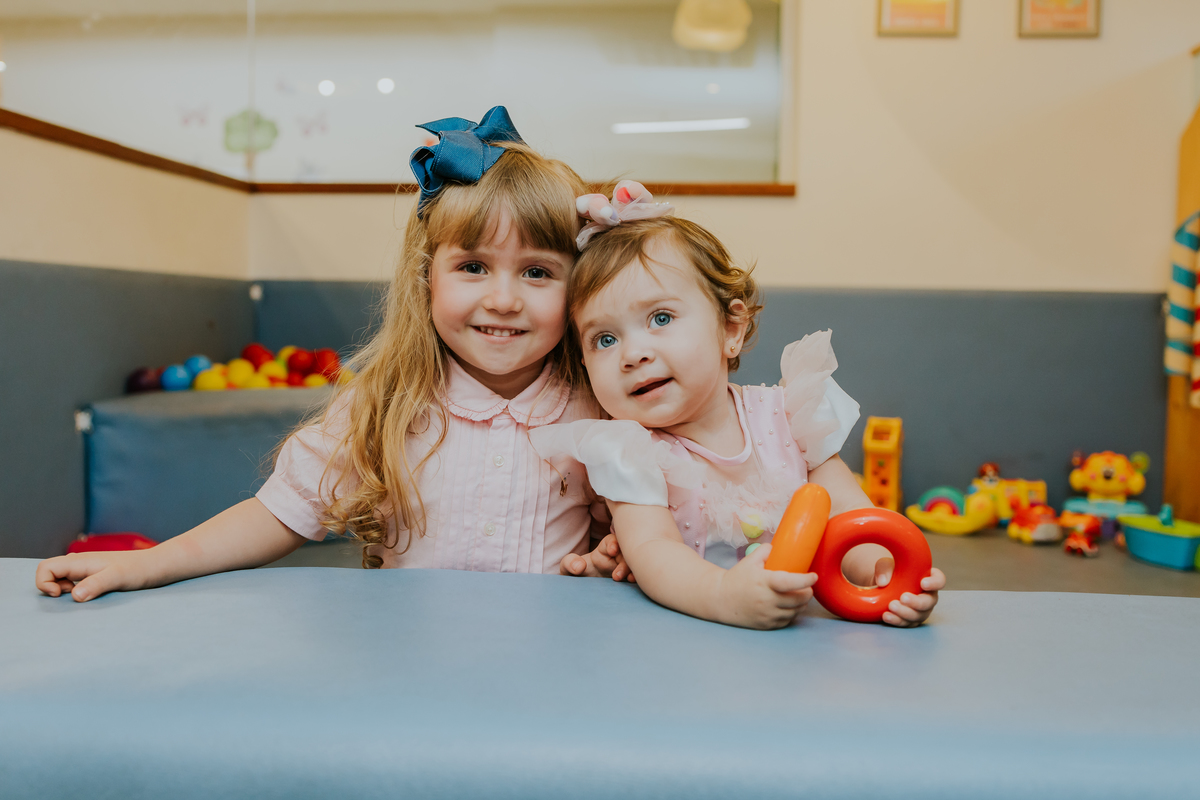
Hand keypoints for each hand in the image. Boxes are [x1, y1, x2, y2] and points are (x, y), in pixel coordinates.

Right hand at [35, 550, 158, 602]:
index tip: (61, 594)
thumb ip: (96, 584)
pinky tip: (89, 595)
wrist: (156, 565)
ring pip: (60, 577)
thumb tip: (74, 596)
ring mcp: (86, 568)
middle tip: (72, 596)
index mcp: (80, 561)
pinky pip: (72, 581)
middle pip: (49, 571)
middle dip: (51, 587)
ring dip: (62, 589)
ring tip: (82, 596)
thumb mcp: (118, 578)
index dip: (44, 583)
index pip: (45, 567)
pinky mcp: (93, 574)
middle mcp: (79, 563)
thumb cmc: (138, 570)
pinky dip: (73, 590)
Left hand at [559, 533, 634, 581]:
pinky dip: (639, 578)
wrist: (583, 591)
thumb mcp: (568, 568)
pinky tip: (634, 583)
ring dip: (634, 570)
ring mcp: (625, 568)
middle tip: (617, 575)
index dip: (614, 543)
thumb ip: (570, 564)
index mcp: (605, 549)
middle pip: (627, 552)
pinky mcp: (629, 580)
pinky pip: (639, 576)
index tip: (612, 551)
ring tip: (629, 580)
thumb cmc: (577, 574)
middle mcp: (618, 557)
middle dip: (625, 561)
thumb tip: (579, 566)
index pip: (612, 541)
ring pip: (635, 564)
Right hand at [715, 544, 817, 629]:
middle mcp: (767, 600)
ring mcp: (767, 614)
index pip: (791, 582)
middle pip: (799, 599)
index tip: (813, 576)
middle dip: (807, 593)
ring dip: (801, 604)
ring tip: (799, 596)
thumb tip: (780, 545)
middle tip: (807, 587)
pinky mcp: (766, 625)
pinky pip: (787, 620)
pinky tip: (788, 606)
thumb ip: (766, 550)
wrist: (720, 599)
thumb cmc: (737, 578)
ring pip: (795, 611)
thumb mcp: (749, 560)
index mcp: (765, 582)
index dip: (806, 580)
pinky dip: (791, 613)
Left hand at [874, 560, 944, 626]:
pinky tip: (887, 616)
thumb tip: (883, 581)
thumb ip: (885, 569)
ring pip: (919, 615)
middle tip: (903, 598)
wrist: (882, 587)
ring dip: (905, 613)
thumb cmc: (890, 572)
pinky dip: (896, 620)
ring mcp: (920, 610)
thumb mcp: (886, 565)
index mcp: (928, 579)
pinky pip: (907, 623)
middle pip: (929, 602)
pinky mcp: (910, 620)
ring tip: (891, 606)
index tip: (923, 583)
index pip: (939, 580)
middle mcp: (928, 596)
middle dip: (917, 602)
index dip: (934, 583)